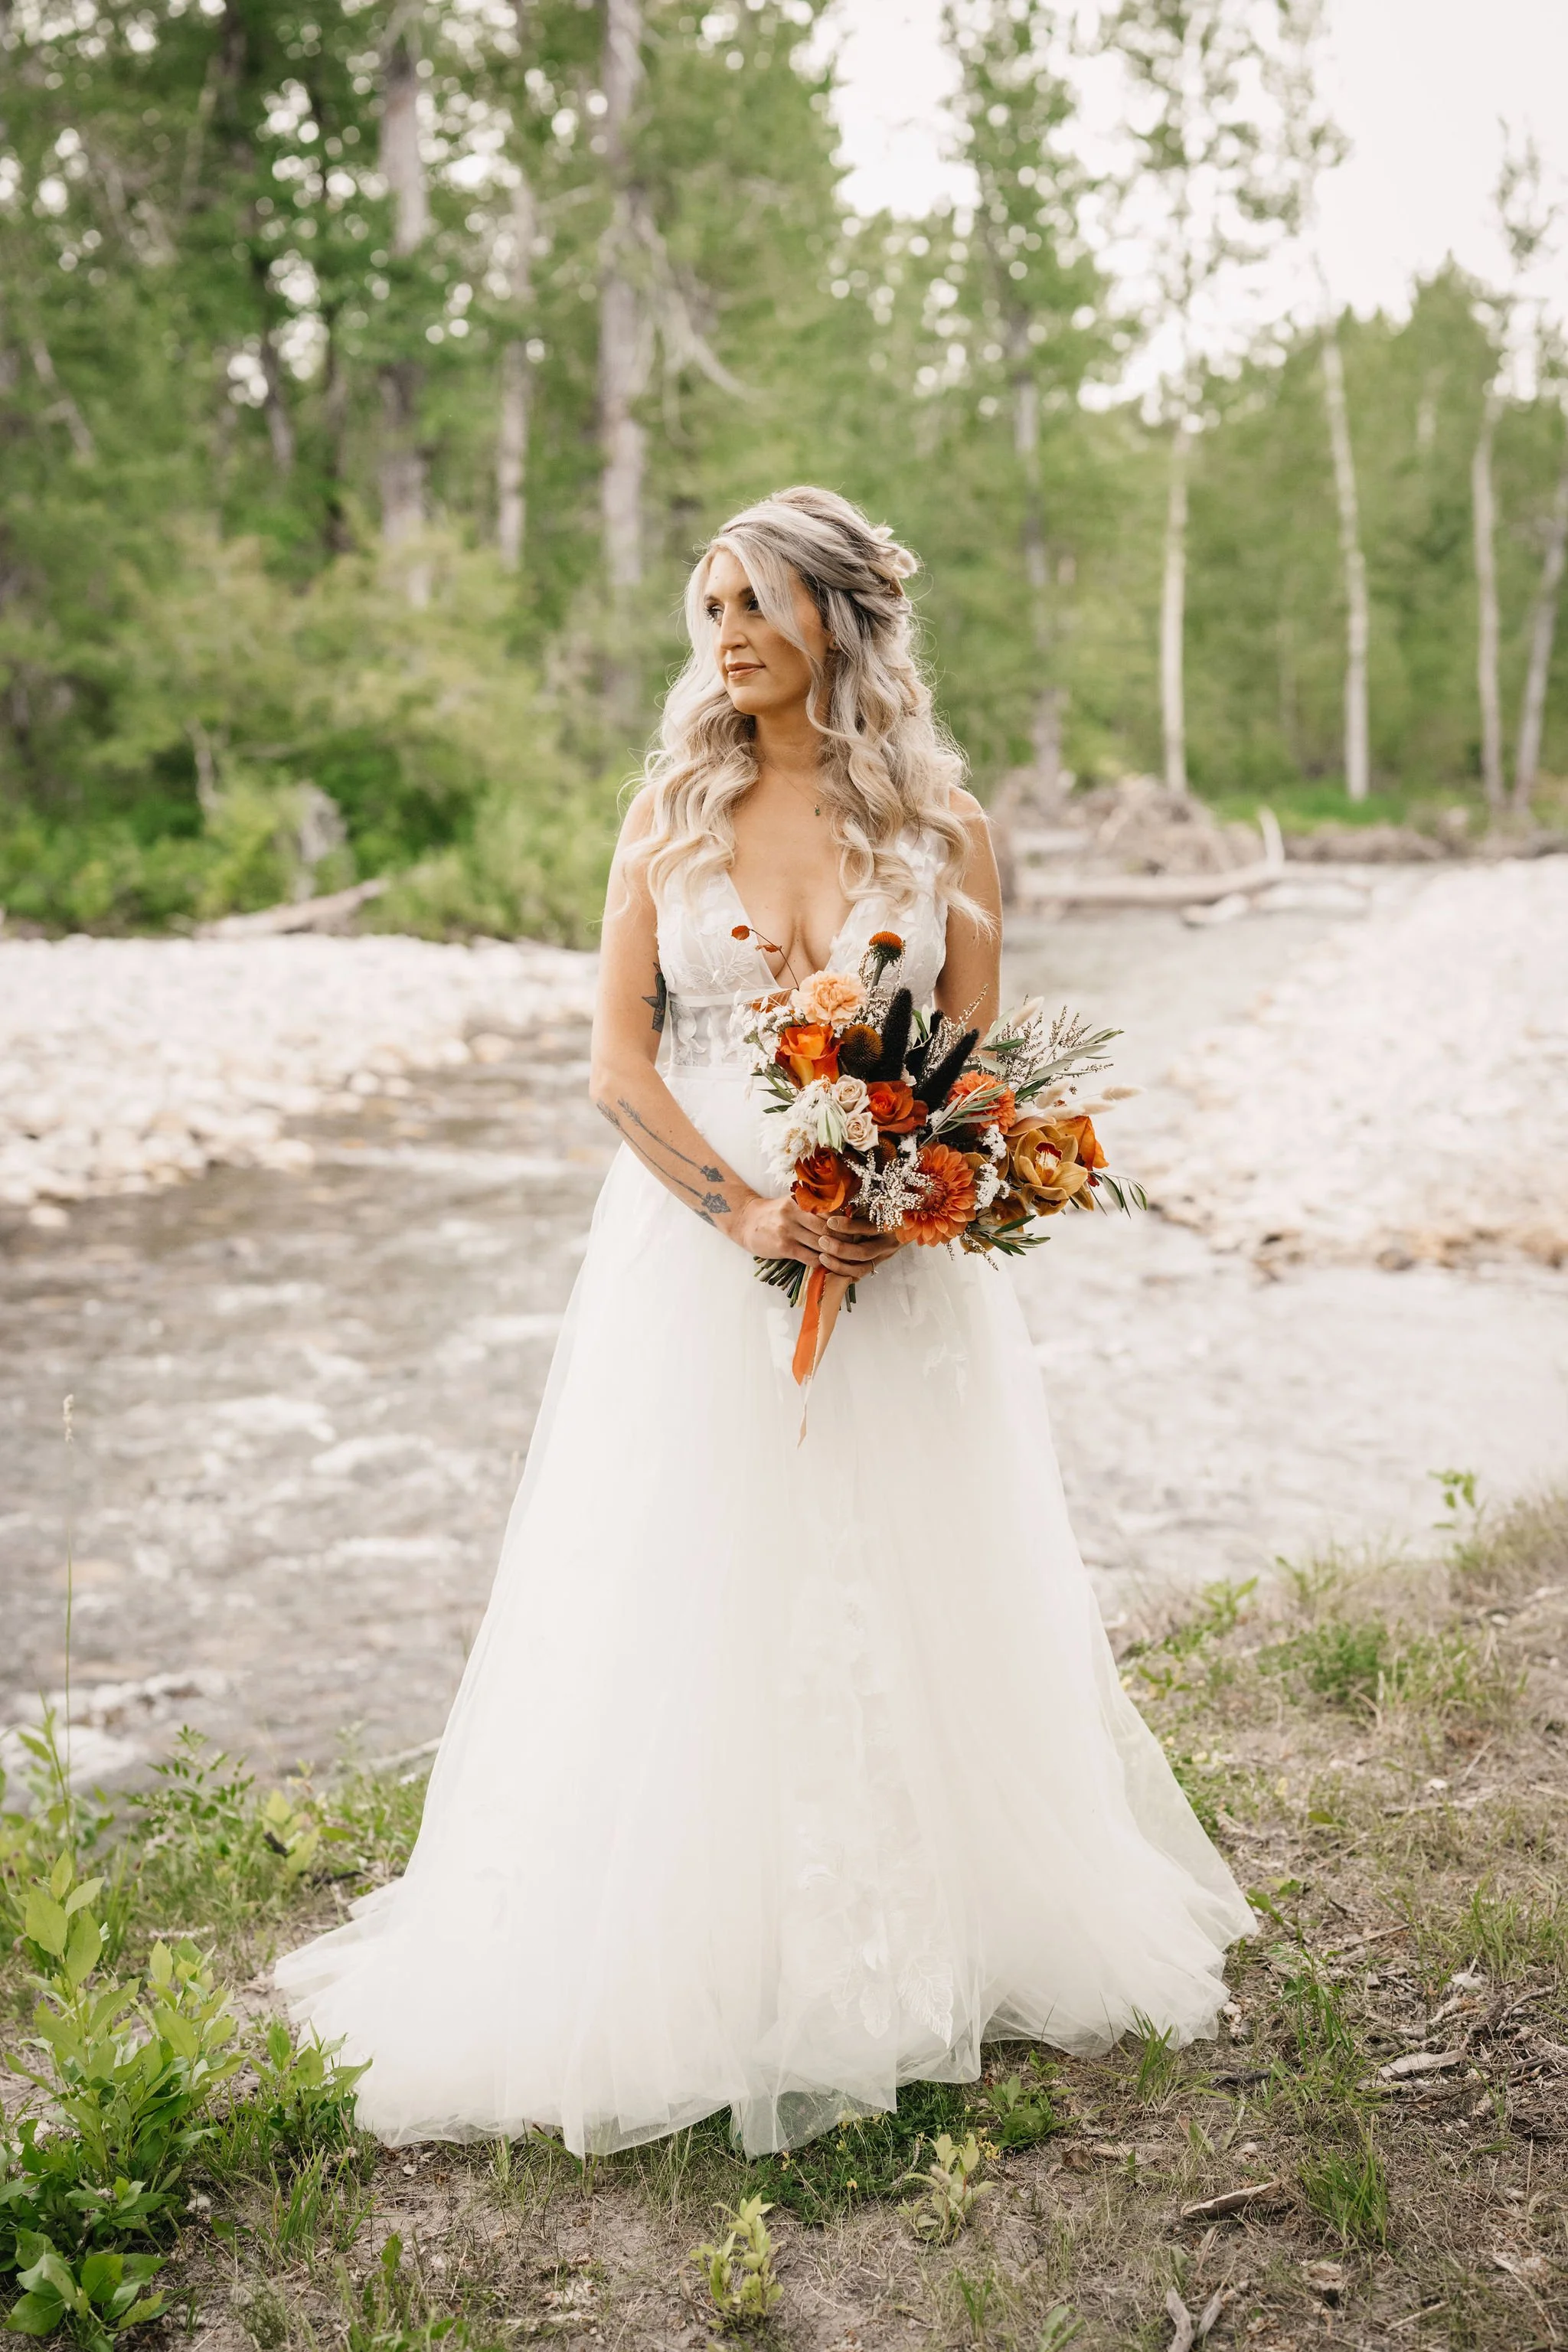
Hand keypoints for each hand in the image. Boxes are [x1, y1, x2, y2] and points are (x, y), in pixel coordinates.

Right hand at [731, 1194, 902, 1281]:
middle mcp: (794, 1213)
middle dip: (844, 1239)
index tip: (857, 1230)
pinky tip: (828, 1264)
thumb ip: (813, 1205)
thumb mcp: (792, 1202)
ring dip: (835, 1252)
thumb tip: (842, 1209)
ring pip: (821, 1243)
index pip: (829, 1212)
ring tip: (846, 1257)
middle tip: (857, 1246)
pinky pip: (809, 1257)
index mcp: (800, 1201)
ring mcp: (788, 1230)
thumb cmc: (774, 1213)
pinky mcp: (784, 1247)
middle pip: (828, 1228)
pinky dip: (822, 1262)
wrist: (746, 1222)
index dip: (845, 1222)